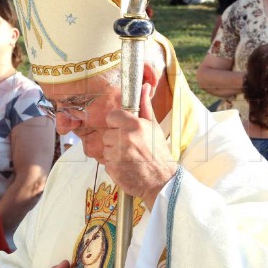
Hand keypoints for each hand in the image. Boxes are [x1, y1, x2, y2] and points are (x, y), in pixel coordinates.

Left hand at [102, 83, 177, 207]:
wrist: (161, 180)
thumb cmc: (158, 152)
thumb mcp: (154, 127)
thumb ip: (145, 106)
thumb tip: (144, 86)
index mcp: (134, 125)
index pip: (112, 116)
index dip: (117, 123)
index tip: (124, 129)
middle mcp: (124, 138)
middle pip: (107, 134)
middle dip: (116, 140)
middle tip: (131, 147)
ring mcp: (117, 154)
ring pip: (106, 148)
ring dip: (114, 153)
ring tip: (130, 157)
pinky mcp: (112, 168)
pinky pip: (106, 162)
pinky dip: (114, 165)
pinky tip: (127, 166)